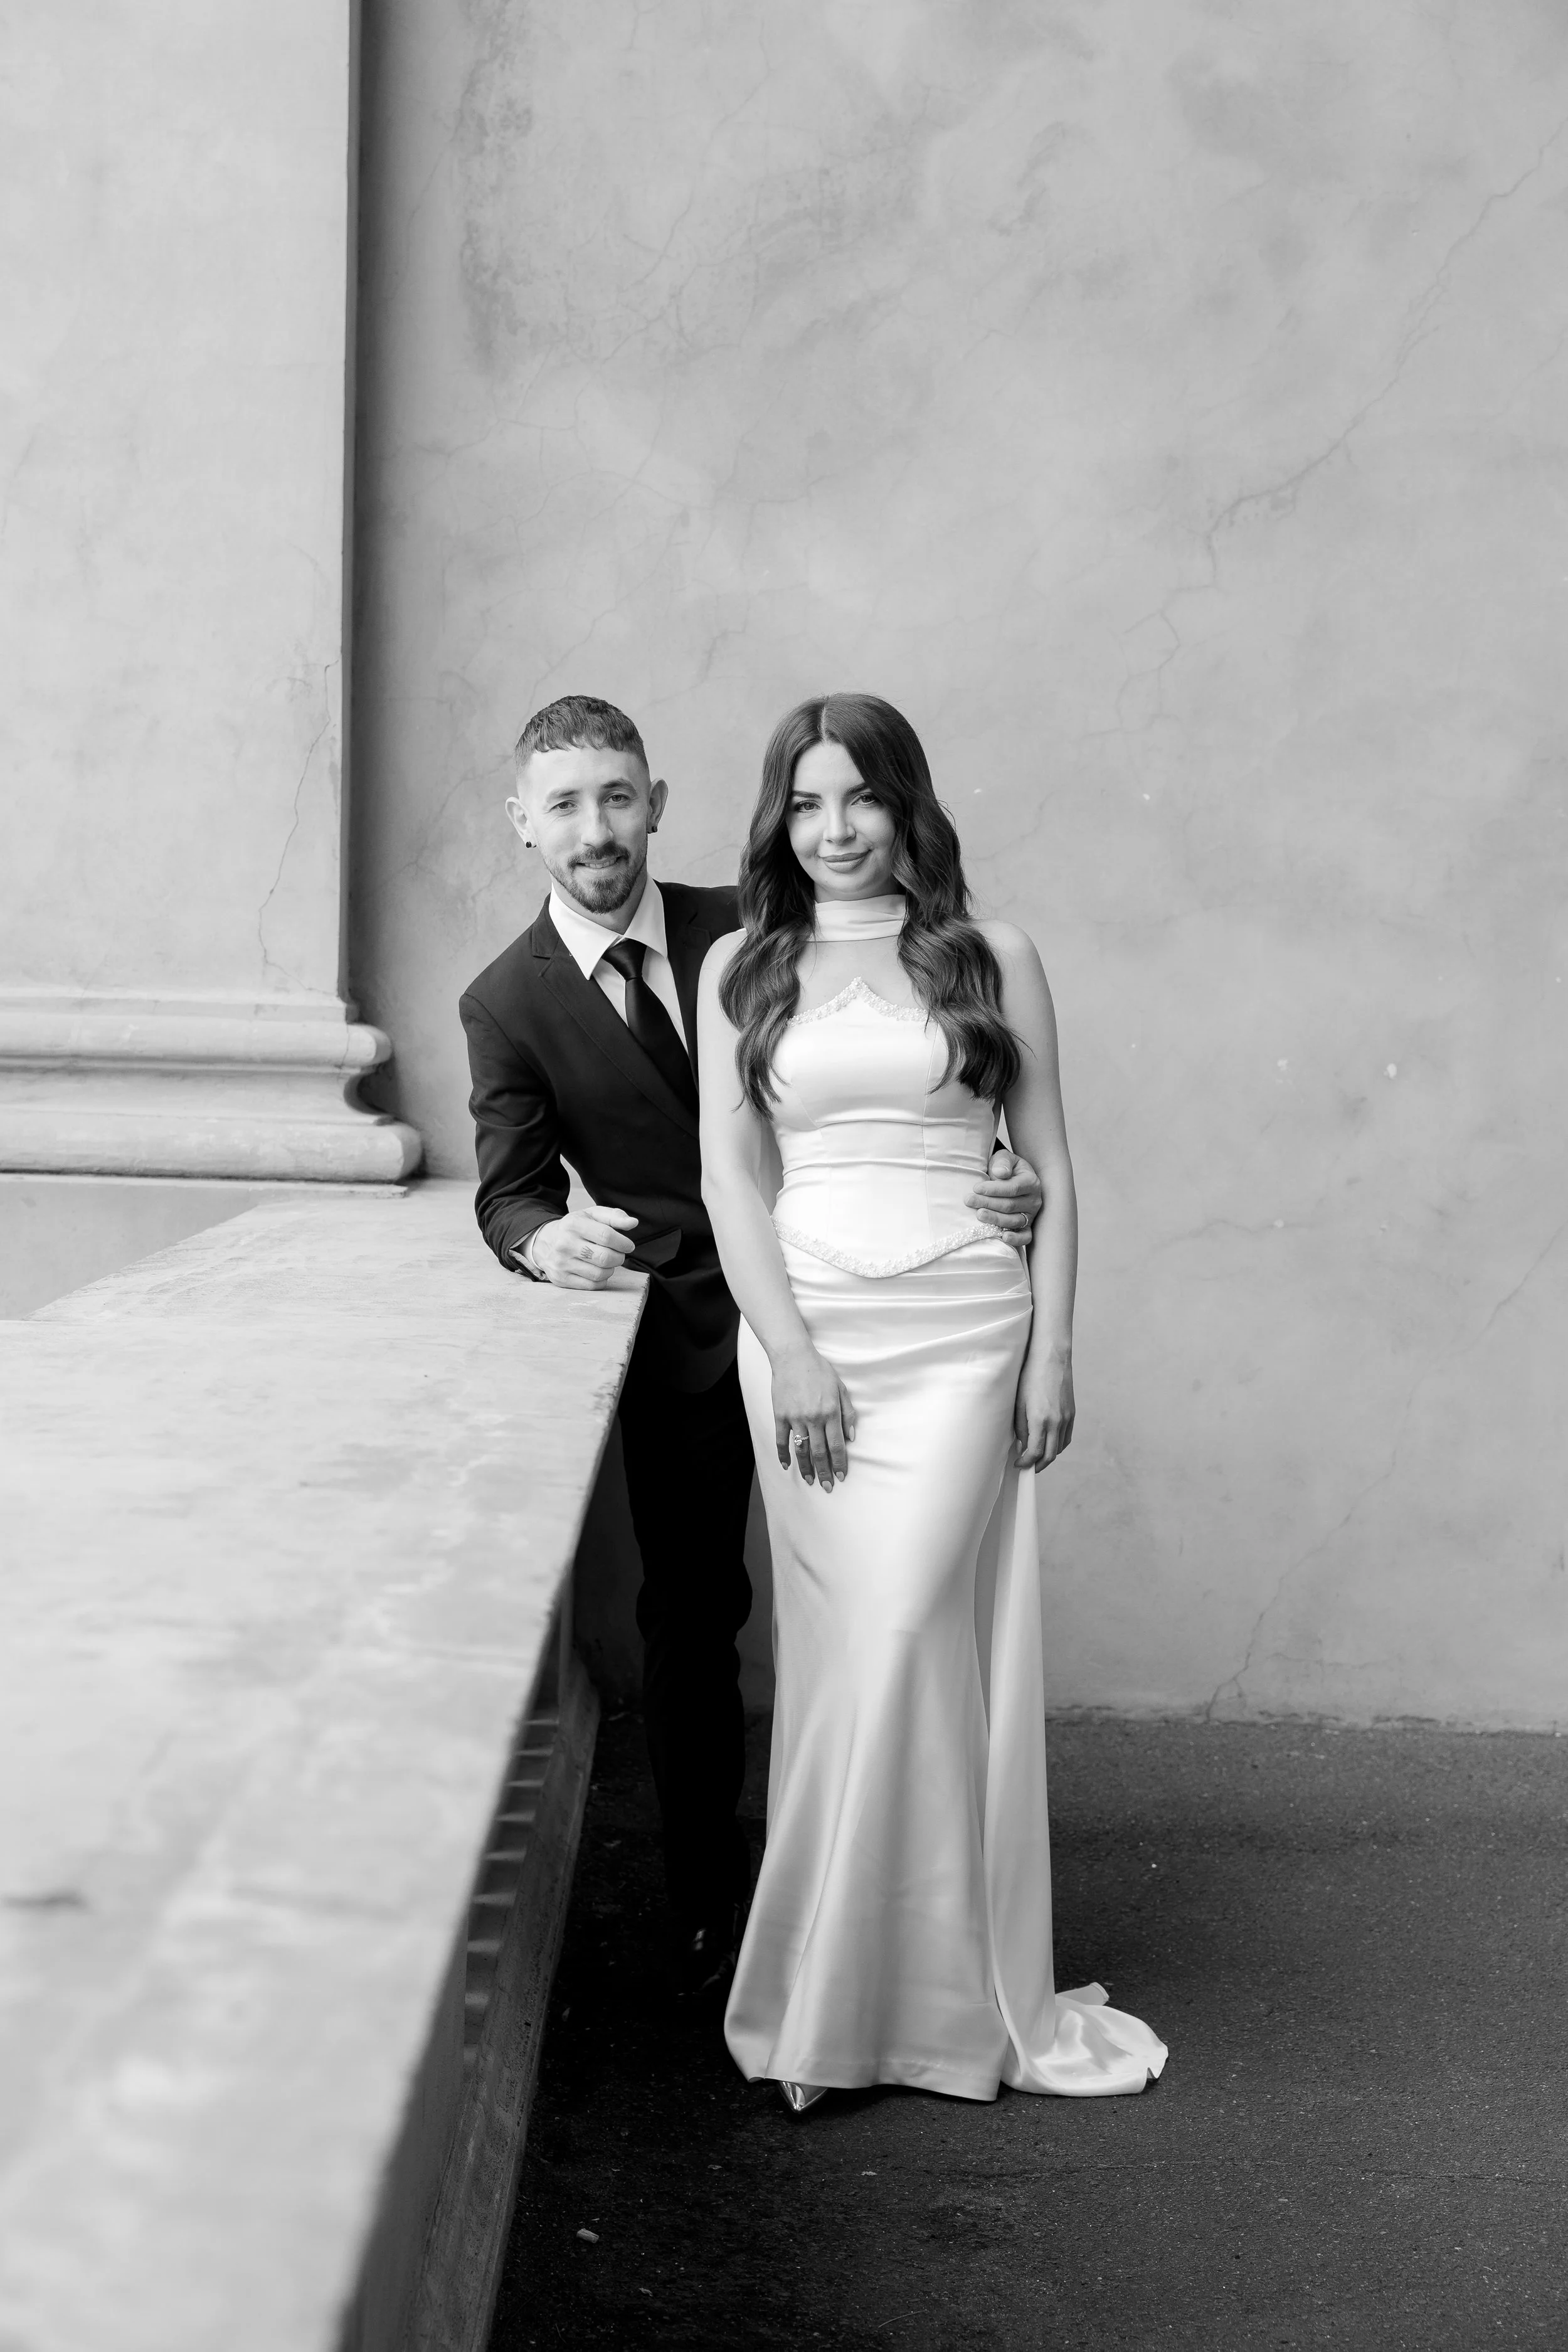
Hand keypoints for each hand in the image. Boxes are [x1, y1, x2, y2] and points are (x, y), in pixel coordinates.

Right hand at [522, 1207, 637, 1288]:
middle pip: (605, 1257)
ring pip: (600, 1274)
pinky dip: (602, 1280)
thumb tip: (633, 1223)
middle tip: (618, 1254)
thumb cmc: (575, 1228)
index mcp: (573, 1224)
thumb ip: (614, 1216)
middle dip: (619, 1257)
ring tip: (607, 1262)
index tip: (628, 1245)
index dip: (623, 1243)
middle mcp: (564, 1244)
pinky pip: (592, 1286)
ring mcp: (561, 1264)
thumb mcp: (592, 1215)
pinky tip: (599, 1270)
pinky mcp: (561, 1280)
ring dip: (611, 1269)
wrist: (544, 1242)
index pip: (606, 1236)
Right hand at [771, 1343, 856, 1494]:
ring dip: (806, 1468)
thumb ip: (848, 1413)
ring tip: (810, 1481)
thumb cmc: (819, 1371)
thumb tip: (851, 1437)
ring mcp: (795, 1418)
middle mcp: (813, 1418)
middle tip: (827, 1487)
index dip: (839, 1463)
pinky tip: (787, 1466)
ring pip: (801, 1450)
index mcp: (830, 1412)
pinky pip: (781, 1440)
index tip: (841, 1476)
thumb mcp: (841, 1388)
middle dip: (824, 1472)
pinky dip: (783, 1455)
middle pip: (819, 1452)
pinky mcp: (780, 1415)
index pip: (837, 1445)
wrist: (793, 1357)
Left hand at [967, 1146, 1042, 1239]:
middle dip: (988, 1203)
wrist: (1011, 1178)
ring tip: (978, 1215)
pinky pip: (1025, 1236)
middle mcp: (1034, 1200)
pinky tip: (1003, 1237)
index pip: (1012, 1188)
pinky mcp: (1027, 1226)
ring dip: (995, 1219)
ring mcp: (1031, 1215)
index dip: (993, 1189)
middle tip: (969, 1201)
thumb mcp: (1004, 1158)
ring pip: (1014, 1220)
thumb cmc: (1005, 1168)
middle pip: (1010, 1205)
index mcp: (1031, 1182)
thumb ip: (1003, 1162)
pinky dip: (1016, 1239)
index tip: (976, 1188)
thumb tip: (1000, 1173)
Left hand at [1014, 1340, 1073, 1471]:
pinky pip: (1066, 1437)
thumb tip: (1022, 1443)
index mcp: (1041, 1420)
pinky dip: (1058, 1445)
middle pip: (1050, 1455)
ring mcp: (1067, 1418)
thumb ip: (1020, 1427)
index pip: (1035, 1452)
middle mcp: (1057, 1422)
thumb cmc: (1031, 1377)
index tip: (1019, 1464)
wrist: (1051, 1359)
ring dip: (1048, 1456)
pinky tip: (1049, 1443)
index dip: (1026, 1462)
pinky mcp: (1072, 1413)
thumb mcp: (1019, 1403)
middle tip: (1028, 1467)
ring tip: (1037, 1455)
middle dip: (1038, 1465)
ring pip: (1059, 1447)